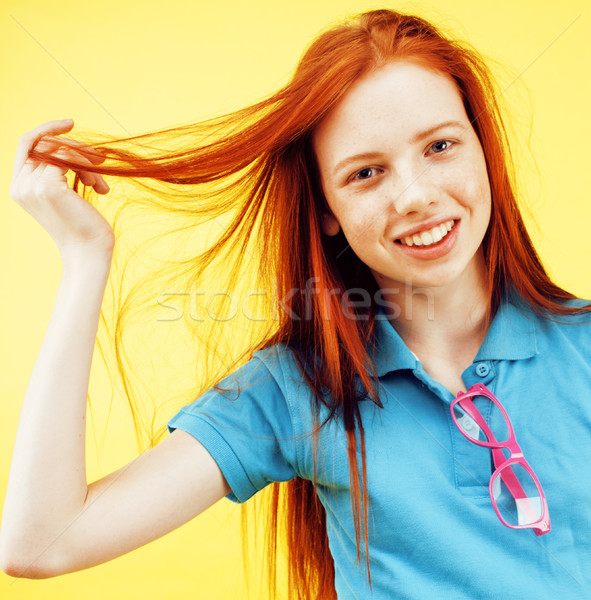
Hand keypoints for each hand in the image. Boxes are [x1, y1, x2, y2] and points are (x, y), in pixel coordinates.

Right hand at [10, 119, 114, 257]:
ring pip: (62, 151)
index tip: (71, 123)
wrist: (90, 251)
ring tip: (100, 184)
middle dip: (78, 150)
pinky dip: (89, 169)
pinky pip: (69, 158)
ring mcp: (31, 185)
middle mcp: (20, 185)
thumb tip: (76, 146)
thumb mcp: (68, 194)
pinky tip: (100, 188)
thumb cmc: (85, 226)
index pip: (27, 144)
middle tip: (101, 161)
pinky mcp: (48, 187)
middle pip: (46, 143)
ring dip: (88, 164)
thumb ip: (61, 171)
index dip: (47, 129)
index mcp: (20, 186)